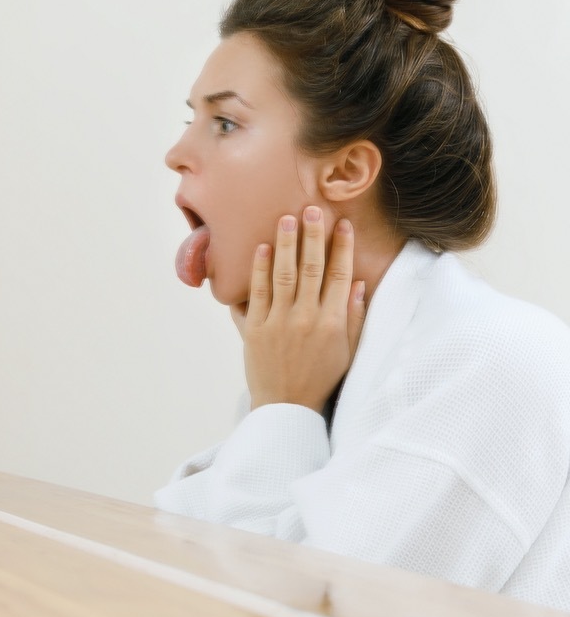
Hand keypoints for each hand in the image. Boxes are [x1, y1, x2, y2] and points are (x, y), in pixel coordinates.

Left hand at [231, 207, 366, 412]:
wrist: (287, 408)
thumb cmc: (320, 378)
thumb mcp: (348, 351)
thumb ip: (354, 316)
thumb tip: (359, 282)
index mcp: (333, 323)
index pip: (340, 276)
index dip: (343, 248)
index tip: (343, 224)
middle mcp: (307, 319)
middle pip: (312, 269)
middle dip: (313, 236)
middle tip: (312, 208)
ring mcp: (279, 323)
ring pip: (283, 275)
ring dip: (285, 244)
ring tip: (286, 218)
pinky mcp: (255, 330)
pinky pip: (256, 294)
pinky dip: (258, 270)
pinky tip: (260, 248)